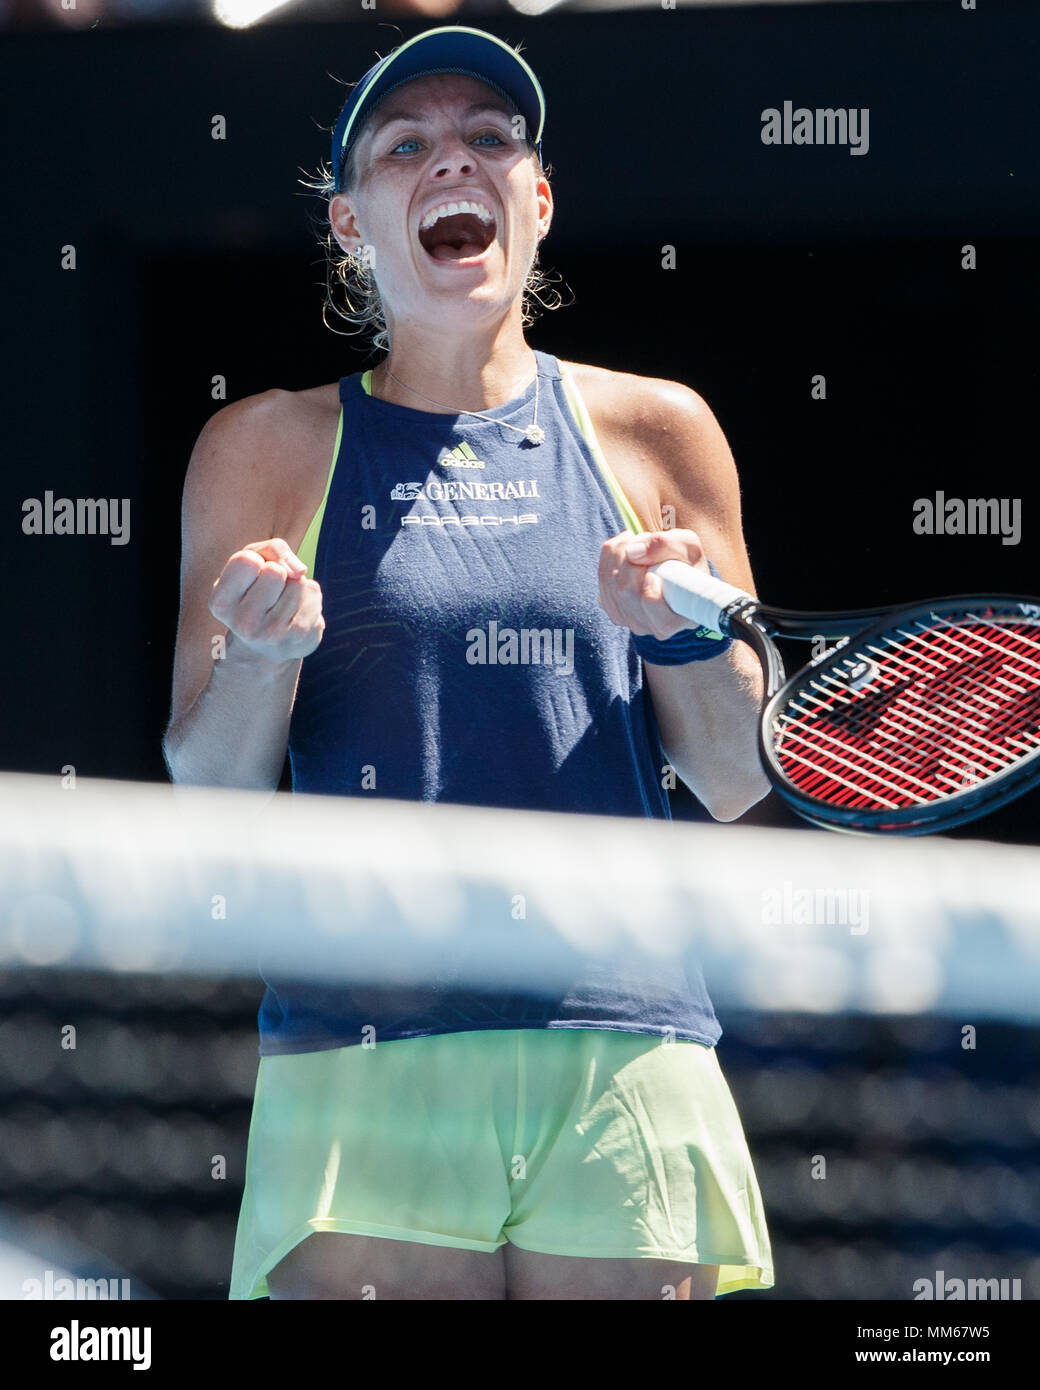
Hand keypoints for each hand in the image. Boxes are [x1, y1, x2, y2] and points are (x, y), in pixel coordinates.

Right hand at [208, 538, 324, 663]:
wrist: (270, 645)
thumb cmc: (257, 592)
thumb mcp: (252, 563)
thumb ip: (272, 550)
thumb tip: (301, 571)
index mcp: (220, 604)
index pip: (247, 561)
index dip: (255, 561)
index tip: (251, 579)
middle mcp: (244, 624)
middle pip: (274, 571)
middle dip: (277, 574)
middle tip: (269, 594)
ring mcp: (274, 633)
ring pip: (296, 582)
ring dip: (293, 587)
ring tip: (282, 606)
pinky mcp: (301, 636)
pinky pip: (313, 593)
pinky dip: (308, 597)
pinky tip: (296, 614)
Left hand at [598, 529, 708, 638]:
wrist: (679, 576)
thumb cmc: (688, 563)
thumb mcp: (688, 547)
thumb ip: (665, 545)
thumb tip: (632, 552)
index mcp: (673, 620)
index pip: (652, 611)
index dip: (649, 591)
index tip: (652, 574)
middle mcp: (649, 627)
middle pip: (625, 591)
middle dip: (631, 558)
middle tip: (646, 544)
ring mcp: (628, 621)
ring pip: (609, 581)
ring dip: (620, 554)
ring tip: (639, 546)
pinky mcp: (613, 609)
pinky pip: (601, 579)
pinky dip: (610, 558)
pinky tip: (628, 554)